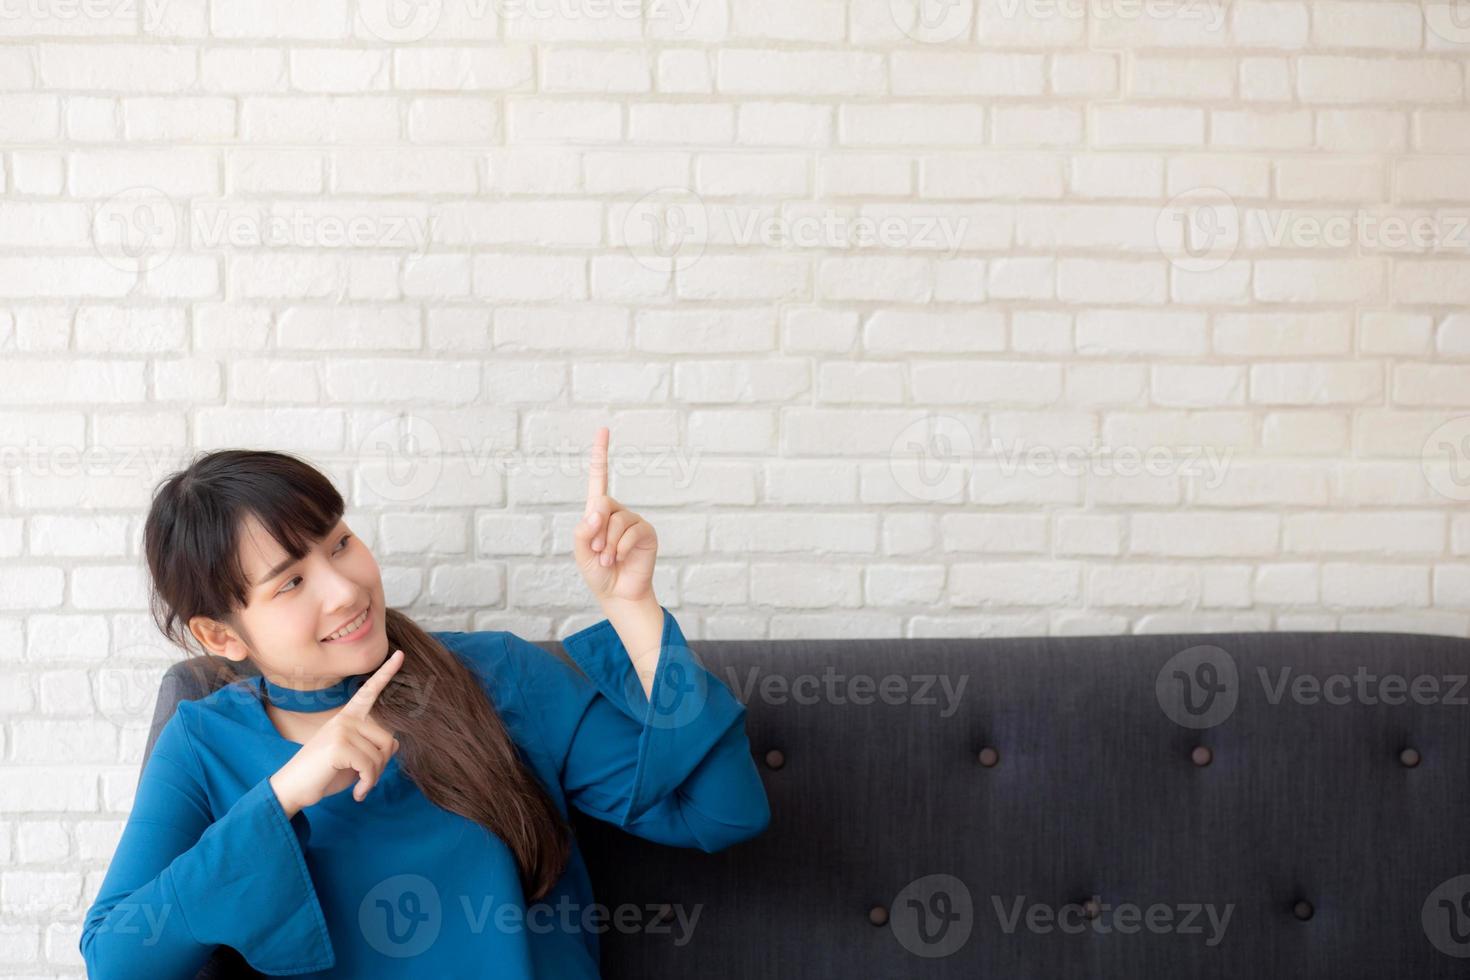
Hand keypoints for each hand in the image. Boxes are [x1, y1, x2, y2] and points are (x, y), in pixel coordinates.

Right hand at [268, 649, 403, 815]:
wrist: (293, 788)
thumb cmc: (325, 772)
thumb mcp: (353, 756)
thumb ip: (372, 745)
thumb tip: (395, 743)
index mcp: (348, 717)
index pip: (369, 692)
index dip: (387, 673)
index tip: (401, 654)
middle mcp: (345, 719)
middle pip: (388, 741)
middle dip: (381, 766)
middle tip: (365, 778)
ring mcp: (342, 730)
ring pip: (380, 756)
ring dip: (373, 778)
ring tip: (359, 785)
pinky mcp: (340, 746)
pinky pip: (370, 767)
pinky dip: (367, 785)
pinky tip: (358, 793)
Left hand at [573, 426, 657, 602]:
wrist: (618, 594)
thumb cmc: (598, 572)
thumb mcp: (581, 551)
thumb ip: (583, 529)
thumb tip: (598, 509)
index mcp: (598, 512)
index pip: (600, 477)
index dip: (601, 453)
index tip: (604, 429)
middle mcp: (617, 512)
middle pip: (603, 504)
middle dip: (596, 531)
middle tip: (596, 551)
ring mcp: (633, 521)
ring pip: (616, 521)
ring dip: (607, 545)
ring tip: (607, 560)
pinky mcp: (647, 533)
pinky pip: (631, 532)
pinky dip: (620, 548)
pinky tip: (619, 559)